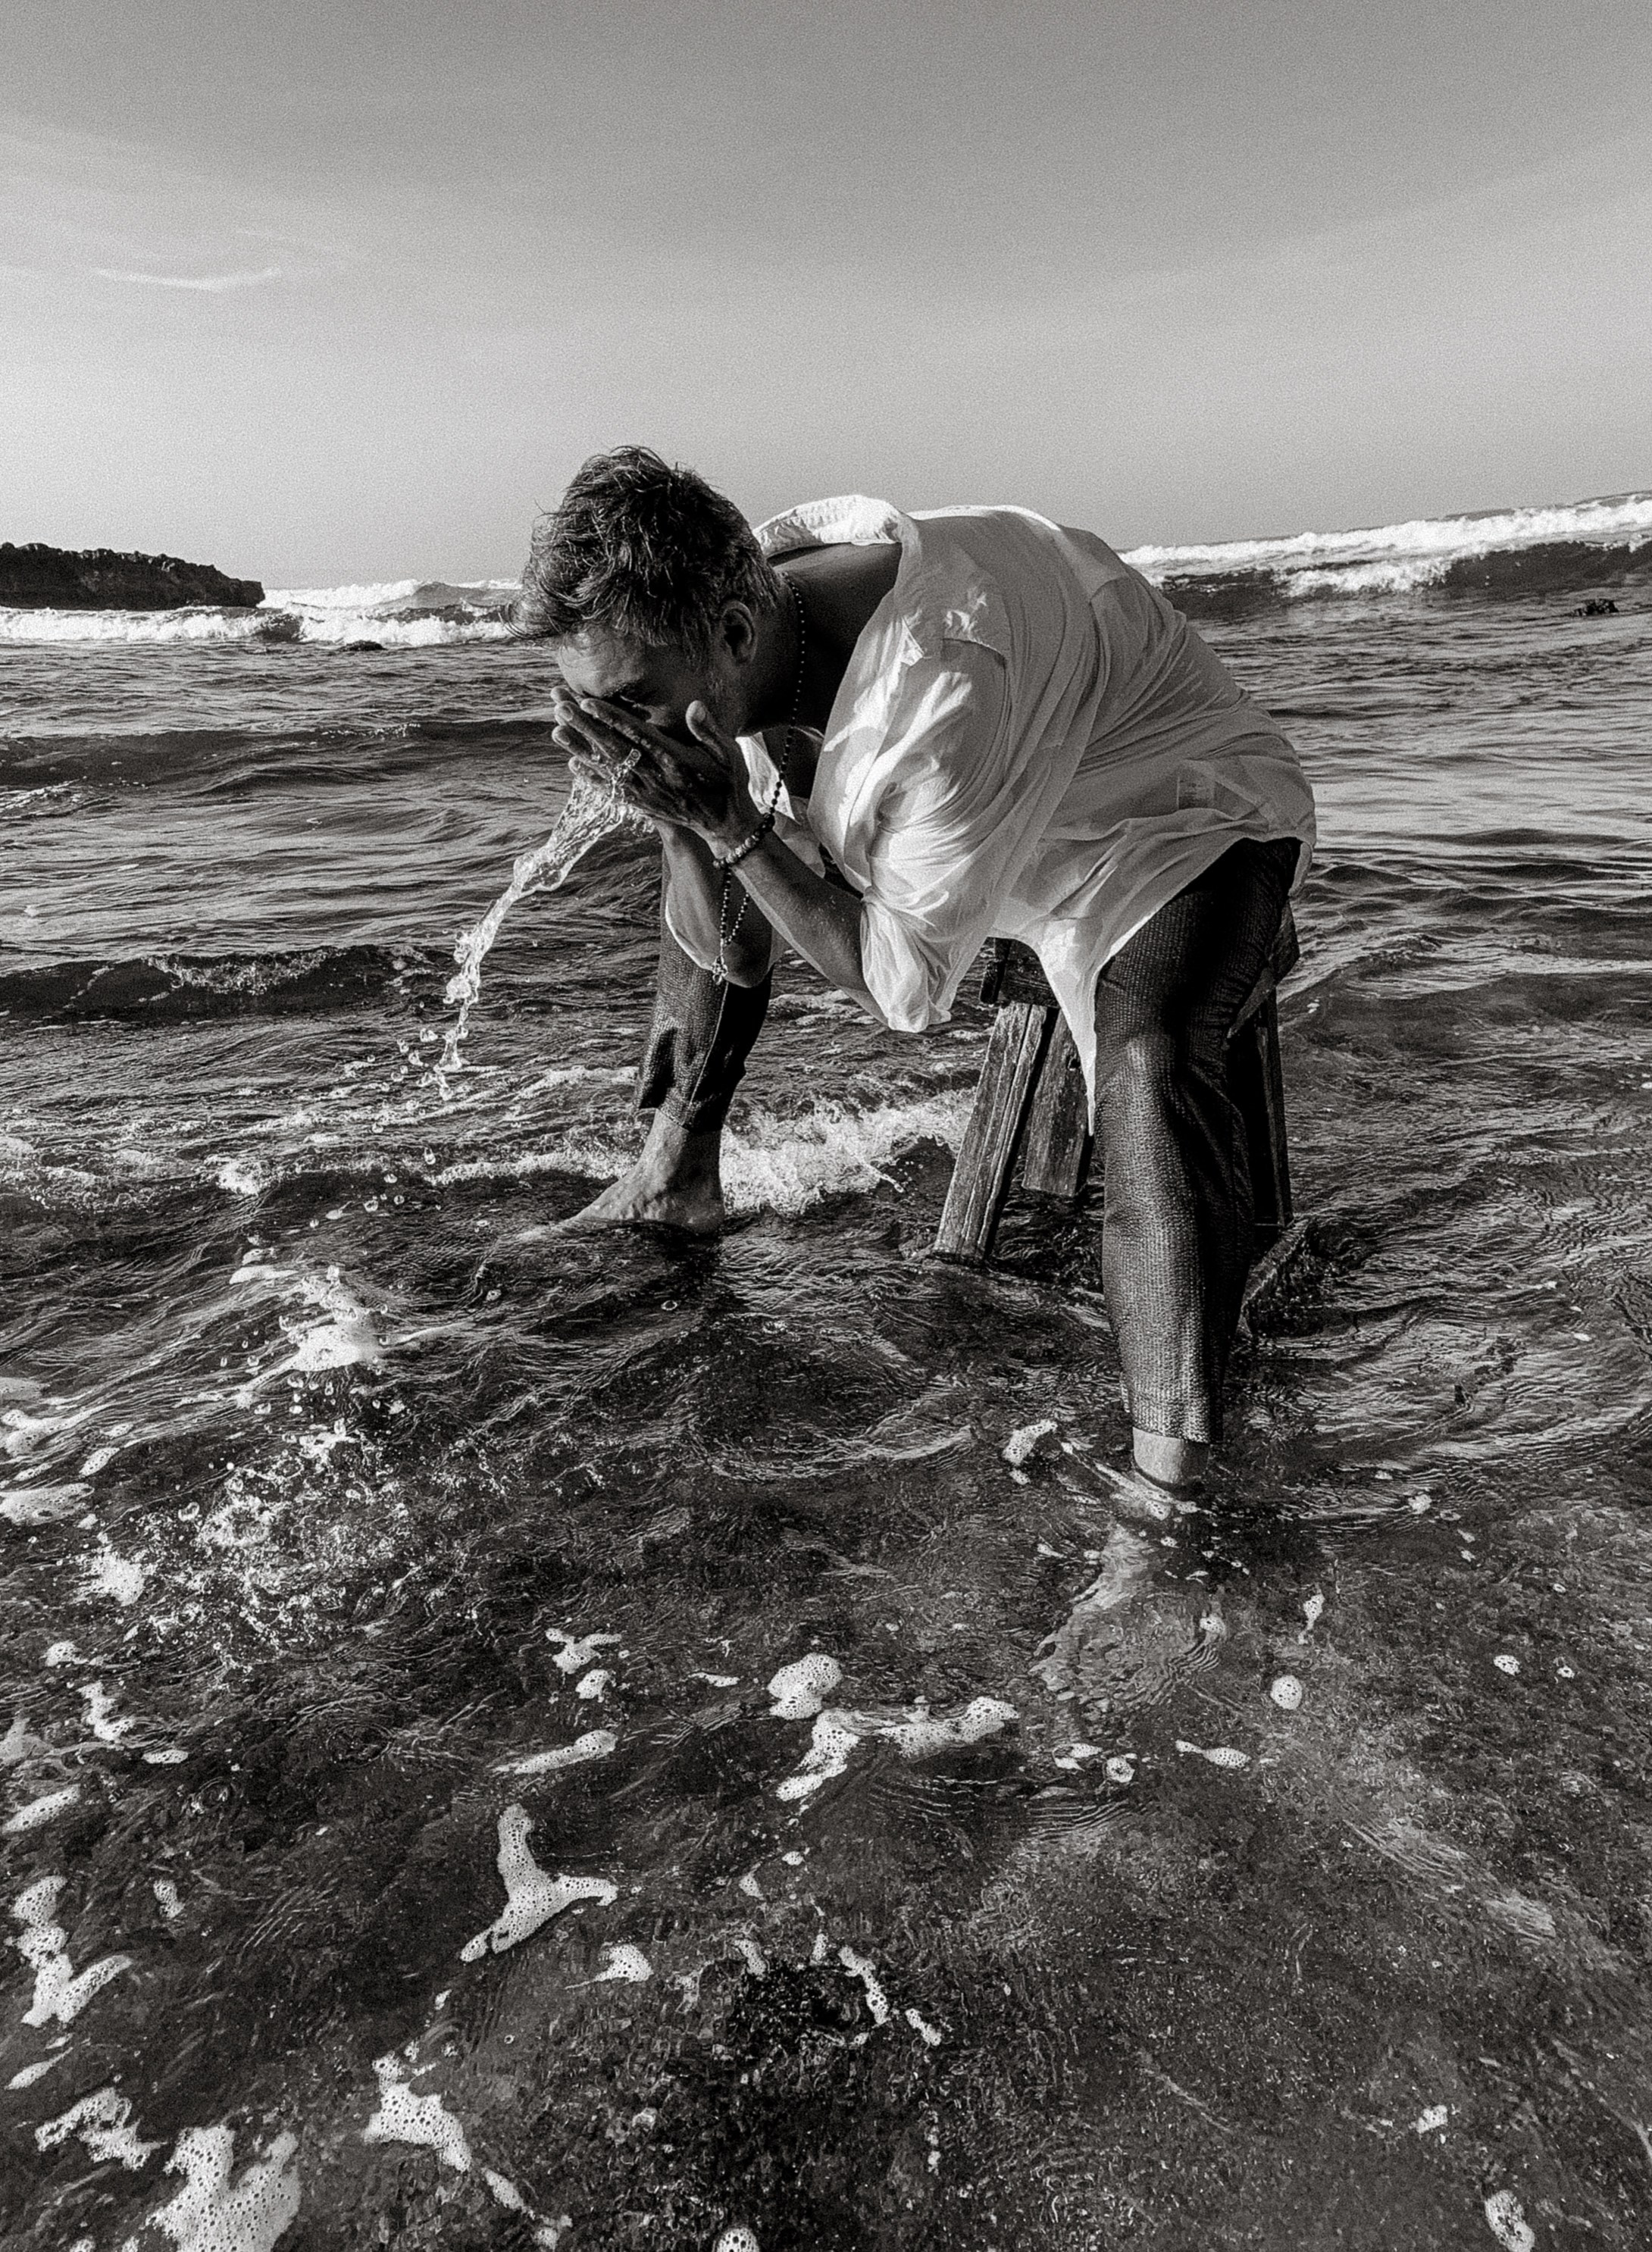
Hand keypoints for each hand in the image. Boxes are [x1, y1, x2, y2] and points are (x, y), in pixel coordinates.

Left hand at [549, 692, 757, 846]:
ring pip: (607, 768)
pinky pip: (612, 790)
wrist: (725, 824)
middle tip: (560, 706)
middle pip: (614, 748)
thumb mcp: (729, 753)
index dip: (611, 719)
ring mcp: (647, 793)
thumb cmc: (728, 782)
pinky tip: (573, 765)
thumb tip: (694, 705)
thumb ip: (710, 729)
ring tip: (556, 730)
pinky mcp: (642, 804)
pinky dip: (592, 778)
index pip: (637, 735)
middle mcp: (656, 777)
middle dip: (585, 727)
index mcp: (676, 760)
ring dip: (580, 749)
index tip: (587, 703)